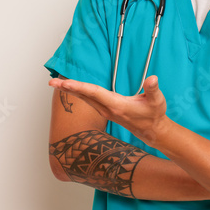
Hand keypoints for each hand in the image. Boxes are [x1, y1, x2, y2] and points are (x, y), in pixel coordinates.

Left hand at [49, 74, 169, 144]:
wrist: (152, 130)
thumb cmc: (154, 114)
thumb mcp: (157, 101)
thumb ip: (153, 89)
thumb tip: (152, 78)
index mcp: (117, 105)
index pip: (95, 93)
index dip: (80, 87)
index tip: (66, 83)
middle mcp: (108, 109)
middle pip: (84, 96)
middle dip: (68, 88)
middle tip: (52, 82)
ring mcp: (106, 111)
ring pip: (85, 98)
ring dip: (71, 90)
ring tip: (56, 83)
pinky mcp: (106, 111)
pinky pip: (88, 100)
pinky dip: (79, 93)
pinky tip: (72, 88)